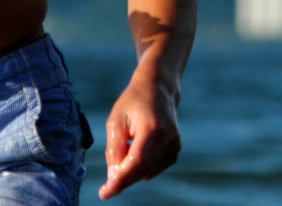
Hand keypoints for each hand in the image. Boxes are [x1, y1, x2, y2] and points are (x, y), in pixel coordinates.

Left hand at [98, 79, 180, 200]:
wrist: (157, 88)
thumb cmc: (132, 102)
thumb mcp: (116, 121)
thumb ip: (114, 149)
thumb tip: (114, 176)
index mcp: (151, 127)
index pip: (136, 161)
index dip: (120, 180)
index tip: (105, 193)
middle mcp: (167, 136)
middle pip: (142, 169)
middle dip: (123, 181)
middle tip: (106, 189)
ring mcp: (175, 142)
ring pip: (149, 171)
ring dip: (131, 172)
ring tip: (122, 154)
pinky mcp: (176, 147)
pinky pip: (156, 167)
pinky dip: (143, 167)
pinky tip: (135, 151)